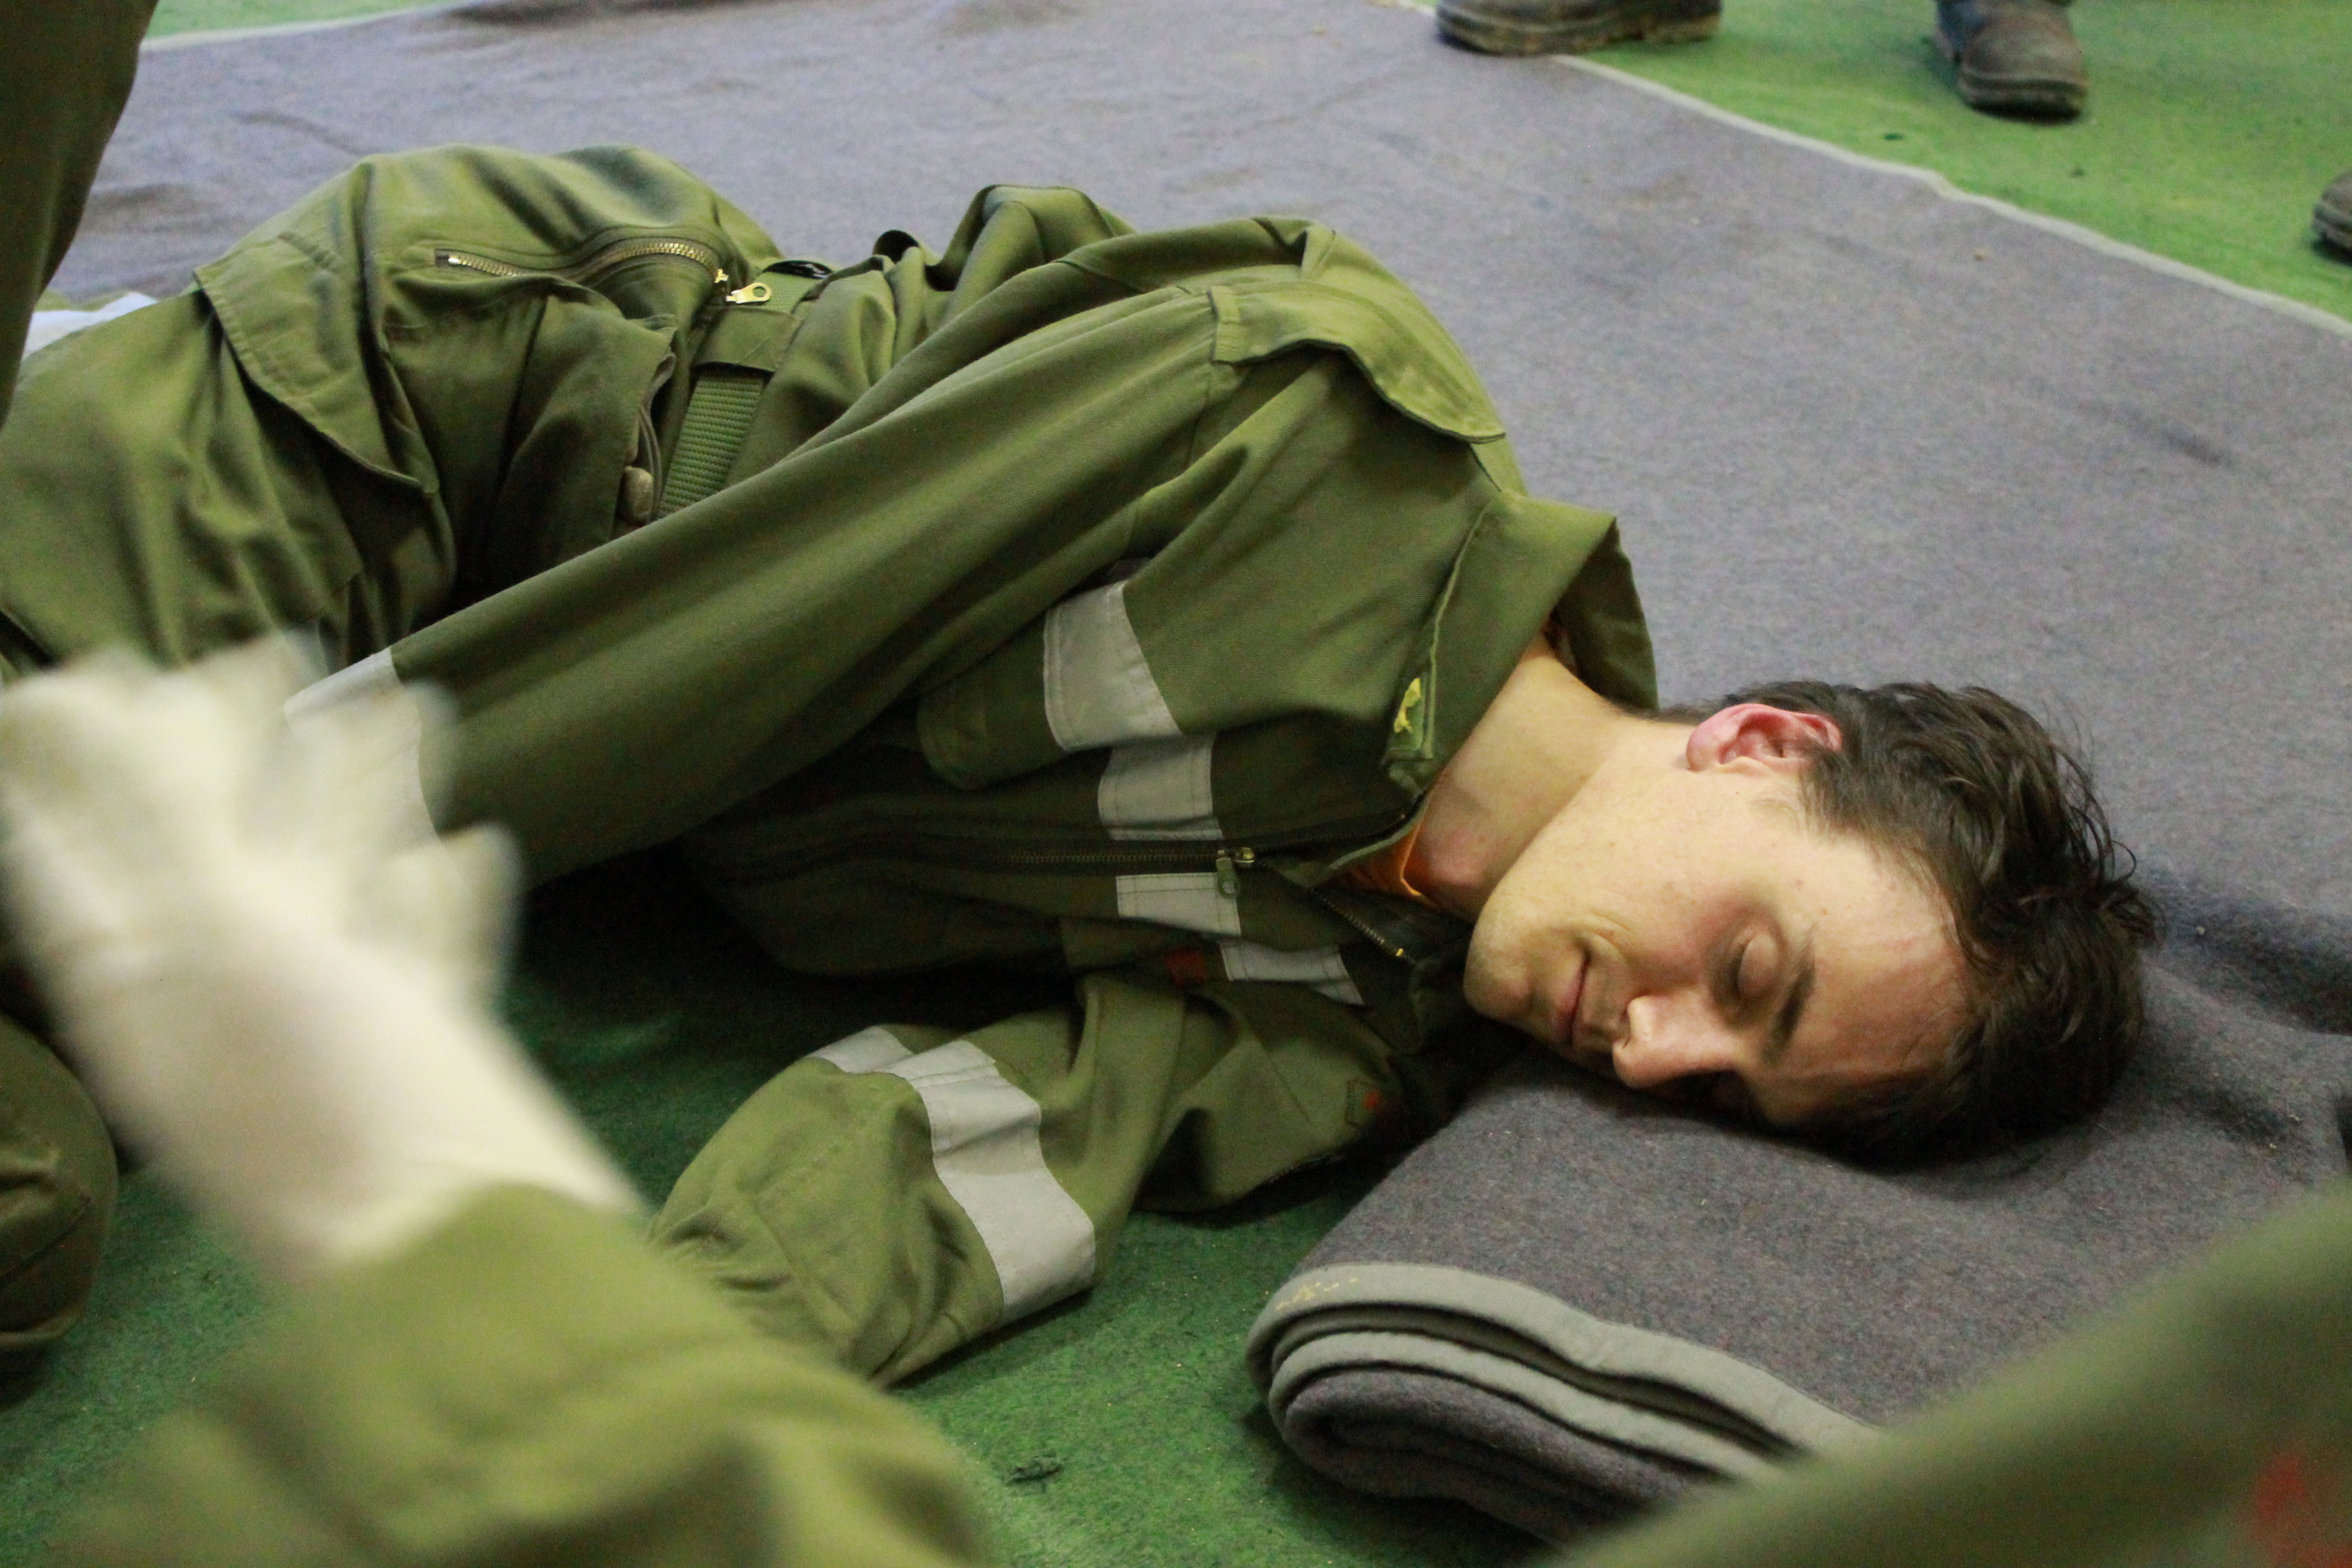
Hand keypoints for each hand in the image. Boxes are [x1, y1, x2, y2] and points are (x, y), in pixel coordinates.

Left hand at [0, 640, 636, 1280]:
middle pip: (214, 851)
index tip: (105, 662)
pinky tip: (474, 841)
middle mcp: (217, 998)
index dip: (76, 757)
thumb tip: (84, 697)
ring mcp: (326, 1029)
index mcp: (138, 980)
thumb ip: (159, 814)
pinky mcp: (423, 1051)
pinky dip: (443, 891)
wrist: (462, 1257)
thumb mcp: (224, 932)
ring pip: (335, 883)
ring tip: (404, 700)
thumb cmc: (327, 1097)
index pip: (75, 849)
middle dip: (240, 751)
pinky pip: (423, 950)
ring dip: (363, 792)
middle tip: (274, 653)